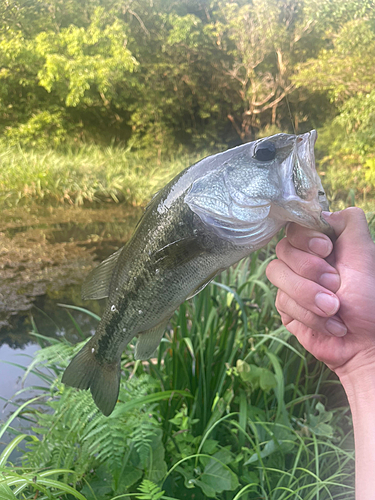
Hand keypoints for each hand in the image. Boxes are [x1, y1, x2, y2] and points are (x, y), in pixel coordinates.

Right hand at [266, 208, 374, 377]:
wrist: (366, 344)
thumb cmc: (371, 300)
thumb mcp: (365, 254)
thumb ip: (349, 223)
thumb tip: (323, 213)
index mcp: (323, 246)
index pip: (296, 228)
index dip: (306, 238)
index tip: (326, 250)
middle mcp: (304, 262)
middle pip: (283, 249)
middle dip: (310, 270)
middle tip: (336, 285)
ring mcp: (292, 284)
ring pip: (276, 273)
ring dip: (308, 294)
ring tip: (334, 309)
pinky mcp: (286, 308)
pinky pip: (282, 301)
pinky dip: (309, 314)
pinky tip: (330, 324)